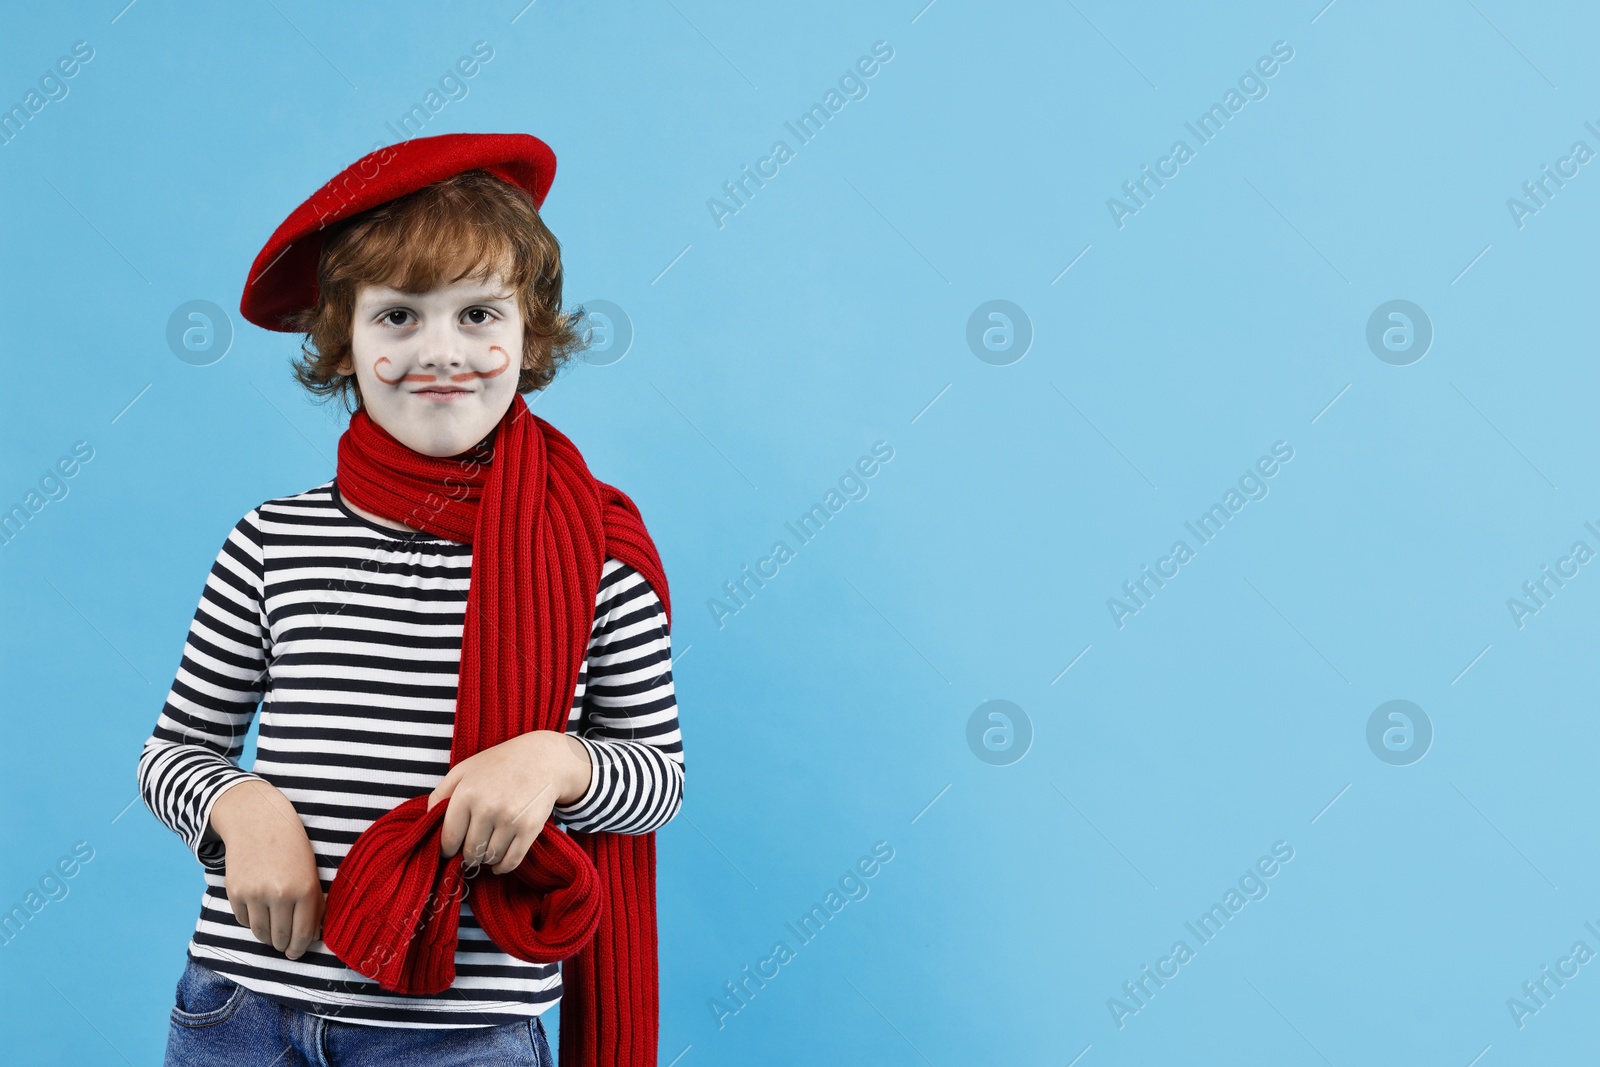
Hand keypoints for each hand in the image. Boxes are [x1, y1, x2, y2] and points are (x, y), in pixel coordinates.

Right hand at [209, 779, 324, 959]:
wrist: (257, 821)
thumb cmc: (291, 846)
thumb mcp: (310, 871)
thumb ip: (313, 903)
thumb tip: (311, 937)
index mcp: (304, 889)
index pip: (302, 934)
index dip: (299, 948)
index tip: (296, 953)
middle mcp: (279, 894)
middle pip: (280, 937)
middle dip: (283, 946)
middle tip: (285, 947)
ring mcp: (255, 894)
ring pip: (260, 933)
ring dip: (267, 937)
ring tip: (272, 933)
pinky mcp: (235, 892)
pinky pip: (243, 920)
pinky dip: (251, 922)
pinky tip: (258, 912)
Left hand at [426, 731, 590, 875]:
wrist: (543, 759)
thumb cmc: (499, 764)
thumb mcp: (464, 770)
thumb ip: (440, 794)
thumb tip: (427, 822)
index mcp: (466, 794)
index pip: (449, 839)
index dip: (448, 849)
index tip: (452, 849)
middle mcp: (486, 808)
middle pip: (469, 852)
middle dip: (469, 854)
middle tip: (473, 848)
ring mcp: (509, 819)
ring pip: (489, 858)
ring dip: (486, 859)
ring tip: (488, 848)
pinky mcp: (529, 828)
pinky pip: (510, 862)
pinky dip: (502, 867)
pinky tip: (499, 862)